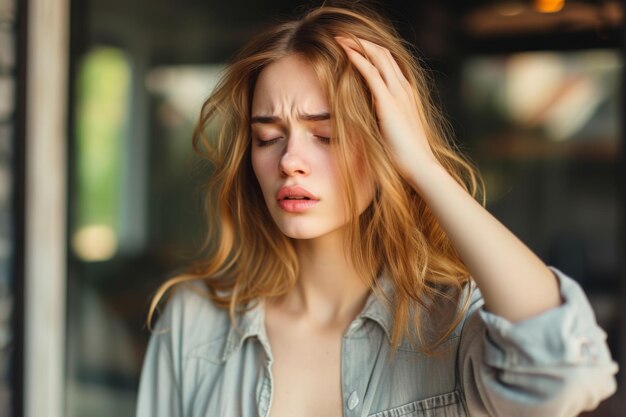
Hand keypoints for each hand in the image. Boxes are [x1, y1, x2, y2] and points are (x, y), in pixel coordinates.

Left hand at [335, 36, 437, 176]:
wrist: (420, 166)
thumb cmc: (406, 156)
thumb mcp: (394, 132)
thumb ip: (384, 121)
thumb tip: (372, 122)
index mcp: (407, 95)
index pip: (390, 65)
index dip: (373, 53)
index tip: (356, 48)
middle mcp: (404, 89)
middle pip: (384, 55)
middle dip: (364, 43)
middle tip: (344, 37)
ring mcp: (398, 93)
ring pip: (378, 58)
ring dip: (358, 45)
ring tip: (342, 38)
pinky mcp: (388, 102)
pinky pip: (371, 73)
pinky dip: (358, 59)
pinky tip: (346, 51)